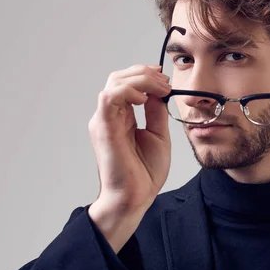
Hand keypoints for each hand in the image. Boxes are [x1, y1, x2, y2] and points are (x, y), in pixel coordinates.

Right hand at [87, 64, 171, 250]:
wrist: (136, 196)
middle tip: (165, 82)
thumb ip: (156, 112)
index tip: (165, 79)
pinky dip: (127, 91)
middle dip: (144, 73)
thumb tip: (158, 92)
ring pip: (114, 82)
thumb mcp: (158, 134)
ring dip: (140, 79)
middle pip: (119, 77)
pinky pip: (109, 98)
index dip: (145, 75)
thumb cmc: (144, 172)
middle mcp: (109, 115)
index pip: (127, 83)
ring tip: (159, 89)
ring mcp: (104, 120)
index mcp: (121, 116)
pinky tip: (144, 99)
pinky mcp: (103, 128)